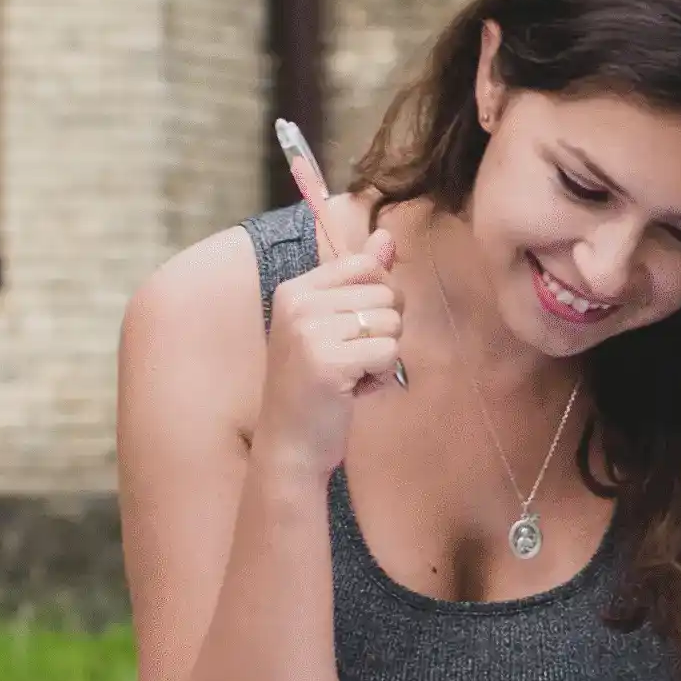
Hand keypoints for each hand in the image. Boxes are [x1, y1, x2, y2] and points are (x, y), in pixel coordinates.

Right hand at [263, 191, 405, 461]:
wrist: (290, 445)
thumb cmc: (315, 387)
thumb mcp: (332, 327)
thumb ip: (361, 280)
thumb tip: (388, 236)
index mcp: (295, 289)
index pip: (364, 264)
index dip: (379, 296)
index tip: (358, 328)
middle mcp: (298, 304)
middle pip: (385, 293)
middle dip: (384, 330)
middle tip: (352, 359)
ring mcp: (310, 332)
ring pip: (391, 322)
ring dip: (383, 354)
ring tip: (351, 375)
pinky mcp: (328, 362)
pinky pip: (389, 352)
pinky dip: (381, 376)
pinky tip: (354, 390)